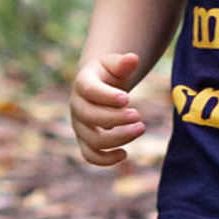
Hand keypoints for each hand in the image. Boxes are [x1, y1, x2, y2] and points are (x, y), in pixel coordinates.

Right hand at [71, 49, 147, 168]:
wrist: (97, 86)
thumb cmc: (108, 74)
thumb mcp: (114, 64)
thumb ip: (123, 63)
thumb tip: (133, 58)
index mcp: (83, 84)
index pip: (89, 90)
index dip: (106, 96)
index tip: (127, 98)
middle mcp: (77, 106)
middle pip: (90, 117)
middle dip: (115, 118)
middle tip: (138, 116)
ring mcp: (80, 125)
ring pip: (92, 139)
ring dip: (117, 138)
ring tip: (140, 128)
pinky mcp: (85, 140)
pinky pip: (89, 155)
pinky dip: (105, 159)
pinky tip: (124, 154)